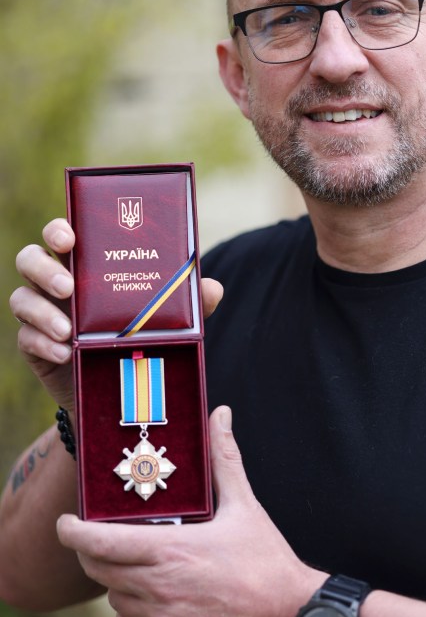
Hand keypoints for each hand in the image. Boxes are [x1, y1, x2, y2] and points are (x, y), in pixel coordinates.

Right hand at [10, 219, 223, 410]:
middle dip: (44, 267)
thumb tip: (212, 287)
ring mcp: (42, 312)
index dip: (59, 229)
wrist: (124, 387)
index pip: (63, 233)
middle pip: (31, 258)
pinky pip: (26, 338)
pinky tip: (65, 353)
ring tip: (69, 330)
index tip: (69, 236)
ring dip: (41, 311)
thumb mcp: (169, 316)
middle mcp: (59, 281)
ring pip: (21, 298)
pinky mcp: (35, 345)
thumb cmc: (143, 334)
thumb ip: (188, 300)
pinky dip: (43, 343)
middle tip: (69, 285)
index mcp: (87, 262)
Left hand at [57, 406, 324, 616]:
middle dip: (92, 552)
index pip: (100, 542)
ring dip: (117, 580)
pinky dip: (128, 615)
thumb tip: (221, 414)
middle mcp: (159, 586)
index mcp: (171, 549)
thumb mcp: (245, 505)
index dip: (73, 533)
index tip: (66, 523)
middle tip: (101, 538)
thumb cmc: (267, 560)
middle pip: (99, 569)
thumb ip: (224, 457)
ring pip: (114, 598)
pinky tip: (149, 600)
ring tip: (139, 566)